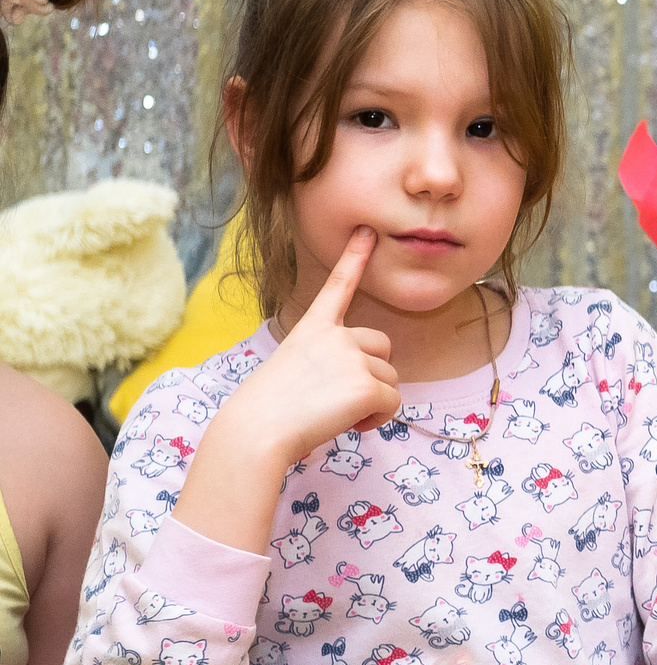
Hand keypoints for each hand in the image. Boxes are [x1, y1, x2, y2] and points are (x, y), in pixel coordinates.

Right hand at [175, 231, 403, 555]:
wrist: (255, 433)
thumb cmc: (264, 412)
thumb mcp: (291, 371)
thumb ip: (324, 365)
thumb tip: (349, 387)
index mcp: (311, 329)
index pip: (338, 286)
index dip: (354, 258)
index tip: (368, 231)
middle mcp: (335, 335)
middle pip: (382, 348)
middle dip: (372, 374)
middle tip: (337, 398)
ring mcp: (352, 357)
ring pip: (389, 379)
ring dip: (372, 401)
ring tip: (334, 414)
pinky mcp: (367, 385)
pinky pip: (392, 403)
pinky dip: (377, 419)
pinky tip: (348, 425)